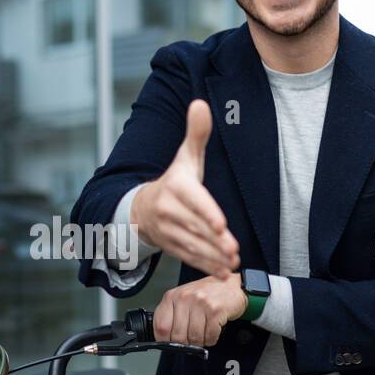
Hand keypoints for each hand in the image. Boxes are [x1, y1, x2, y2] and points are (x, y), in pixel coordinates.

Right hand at [130, 100, 239, 279]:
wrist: (141, 209)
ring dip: (213, 256)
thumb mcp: (184, 157)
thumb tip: (200, 103)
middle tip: (233, 249)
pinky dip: (206, 266)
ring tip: (232, 261)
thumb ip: (196, 133)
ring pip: (193, 245)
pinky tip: (223, 272)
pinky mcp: (172, 247)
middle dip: (215, 240)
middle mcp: (169, 210)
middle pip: (196, 227)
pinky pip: (189, 257)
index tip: (221, 226)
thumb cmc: (173, 181)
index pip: (194, 201)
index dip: (207, 214)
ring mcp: (169, 231)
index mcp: (176, 187)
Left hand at [153, 274, 248, 347]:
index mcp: (172, 296)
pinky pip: (210, 336)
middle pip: (177, 336)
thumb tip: (164, 339)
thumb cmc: (205, 294)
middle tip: (191, 338)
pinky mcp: (215, 310)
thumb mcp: (182, 300)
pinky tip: (212, 330)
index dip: (165, 340)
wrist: (230, 286)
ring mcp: (200, 303)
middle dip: (185, 343)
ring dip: (200, 341)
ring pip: (194, 338)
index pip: (160, 327)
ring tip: (204, 332)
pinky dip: (212, 339)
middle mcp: (185, 298)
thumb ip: (172, 316)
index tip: (170, 343)